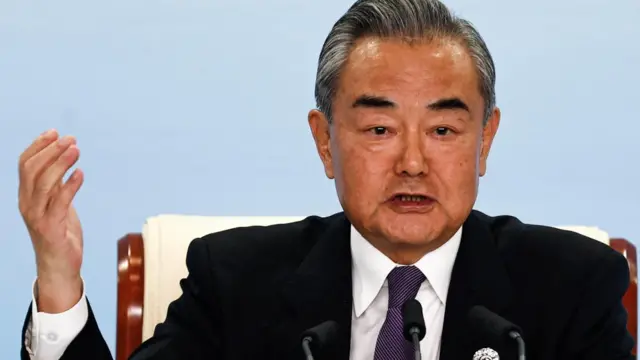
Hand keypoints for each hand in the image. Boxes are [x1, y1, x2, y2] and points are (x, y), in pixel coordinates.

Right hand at [18, 129, 84, 312]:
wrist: (59, 267)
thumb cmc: (59, 234)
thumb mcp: (57, 204)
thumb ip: (56, 185)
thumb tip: (63, 159)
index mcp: (26, 196)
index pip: (24, 164)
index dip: (38, 146)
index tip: (55, 132)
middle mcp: (27, 204)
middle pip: (32, 170)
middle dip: (50, 150)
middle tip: (71, 139)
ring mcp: (37, 217)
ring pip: (44, 183)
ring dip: (60, 163)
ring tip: (77, 150)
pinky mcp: (51, 228)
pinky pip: (60, 202)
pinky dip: (70, 186)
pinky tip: (81, 173)